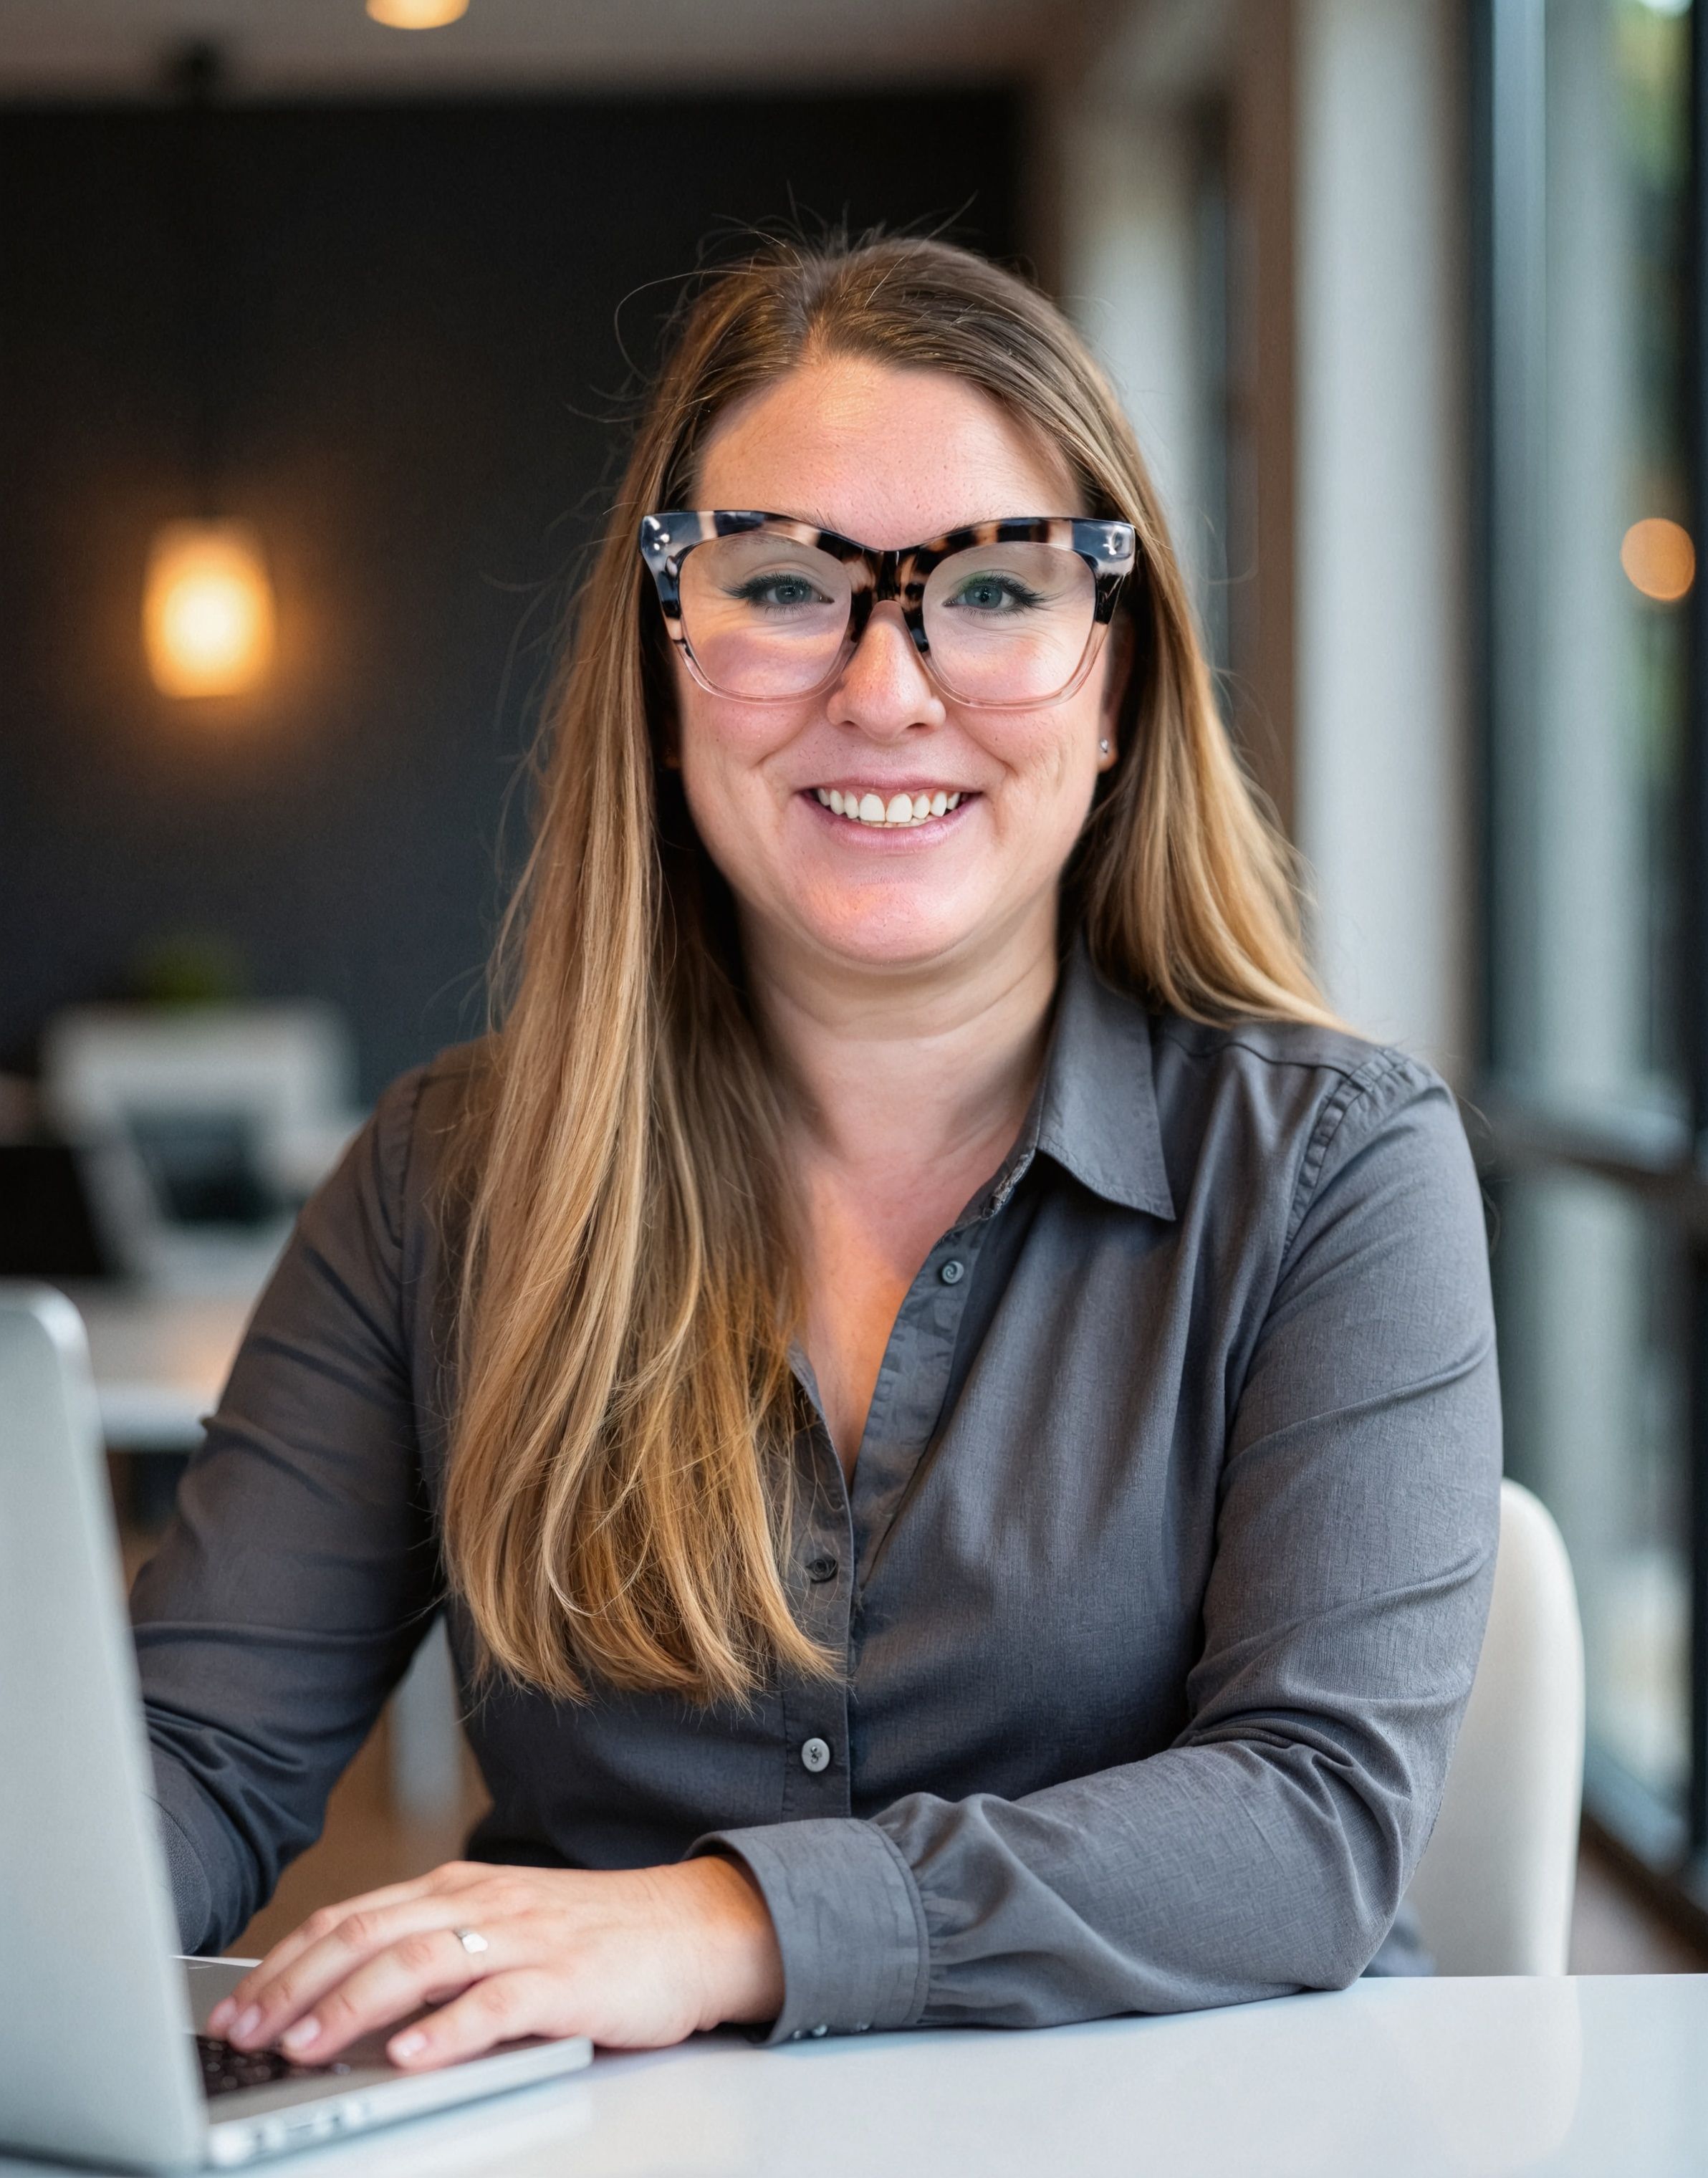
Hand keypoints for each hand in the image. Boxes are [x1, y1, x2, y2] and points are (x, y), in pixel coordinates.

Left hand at [204, 1856, 783, 2070]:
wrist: (695, 1929)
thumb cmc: (594, 1940)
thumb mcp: (502, 1930)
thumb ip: (433, 1951)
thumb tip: (341, 1999)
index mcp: (460, 1889)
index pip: (354, 1916)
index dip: (289, 1960)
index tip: (239, 2006)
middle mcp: (483, 1902)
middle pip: (371, 1933)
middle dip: (299, 1984)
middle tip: (250, 2032)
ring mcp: (526, 1936)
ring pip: (420, 1960)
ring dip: (353, 2005)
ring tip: (307, 2046)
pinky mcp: (568, 1979)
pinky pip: (497, 2002)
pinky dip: (446, 2031)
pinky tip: (409, 2057)